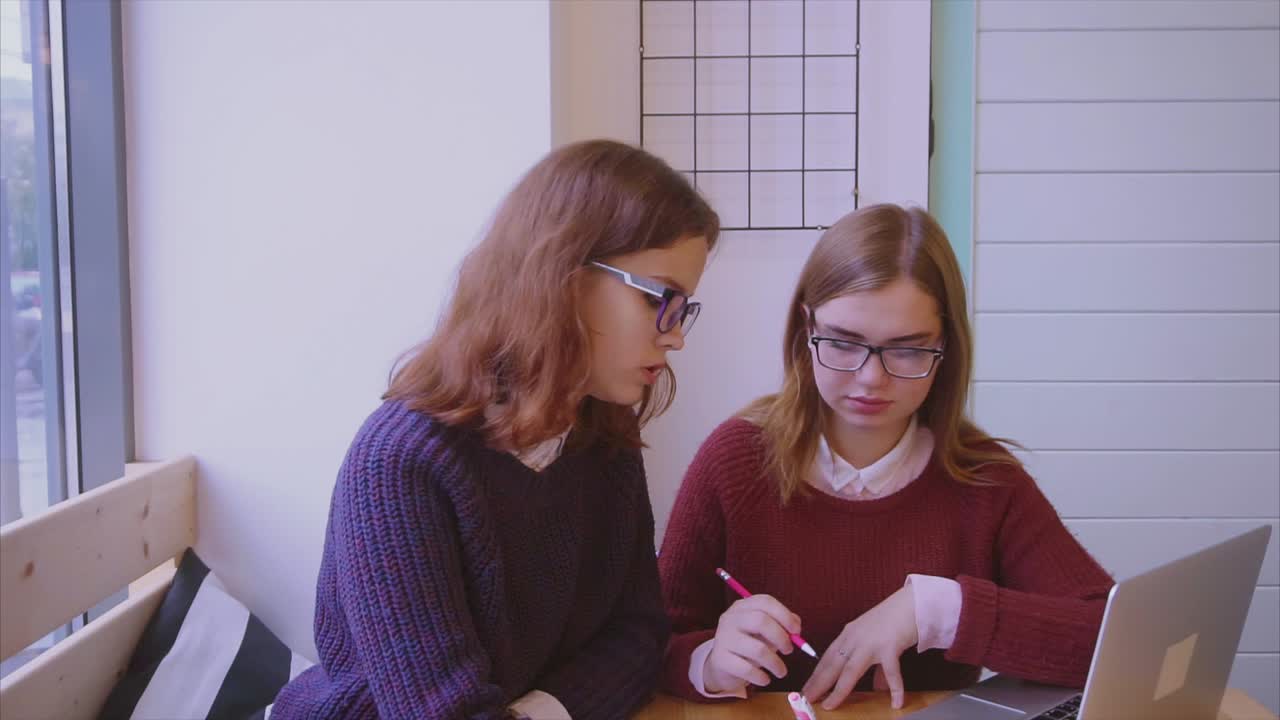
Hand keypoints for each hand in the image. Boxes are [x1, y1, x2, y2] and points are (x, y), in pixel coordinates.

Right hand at [702, 595, 801, 693]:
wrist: (721, 665)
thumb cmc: (748, 644)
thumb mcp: (763, 631)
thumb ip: (781, 625)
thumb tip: (796, 625)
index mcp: (742, 607)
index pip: (765, 602)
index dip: (785, 615)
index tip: (797, 631)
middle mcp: (730, 618)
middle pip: (760, 621)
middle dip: (781, 637)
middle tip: (789, 650)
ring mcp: (723, 638)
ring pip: (757, 649)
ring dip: (775, 663)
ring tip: (781, 671)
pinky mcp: (720, 659)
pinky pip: (747, 669)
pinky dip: (761, 677)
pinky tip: (765, 679)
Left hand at [802, 585, 917, 709]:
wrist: (912, 603)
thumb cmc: (894, 620)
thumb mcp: (877, 642)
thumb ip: (877, 667)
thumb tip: (878, 689)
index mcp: (849, 635)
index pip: (827, 658)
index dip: (816, 675)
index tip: (806, 689)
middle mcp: (855, 638)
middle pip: (832, 664)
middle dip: (818, 683)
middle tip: (807, 698)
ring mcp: (871, 642)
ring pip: (850, 670)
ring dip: (839, 689)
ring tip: (830, 704)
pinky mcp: (889, 645)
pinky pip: (891, 672)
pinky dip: (895, 688)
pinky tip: (896, 703)